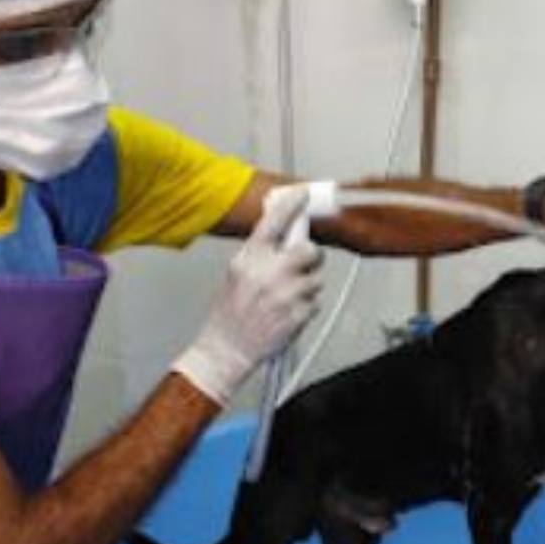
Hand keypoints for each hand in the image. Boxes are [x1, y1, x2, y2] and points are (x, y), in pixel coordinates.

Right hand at [173, 185, 324, 404]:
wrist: (227, 348)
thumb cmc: (230, 312)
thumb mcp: (237, 272)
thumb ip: (260, 253)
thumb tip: (285, 236)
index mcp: (250, 258)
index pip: (274, 222)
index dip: (291, 205)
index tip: (303, 195)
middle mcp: (270, 272)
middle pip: (310, 250)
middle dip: (310, 257)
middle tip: (302, 265)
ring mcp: (287, 293)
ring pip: (317, 278)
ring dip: (307, 286)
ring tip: (286, 297)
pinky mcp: (299, 314)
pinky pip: (315, 302)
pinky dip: (305, 307)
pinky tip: (286, 313)